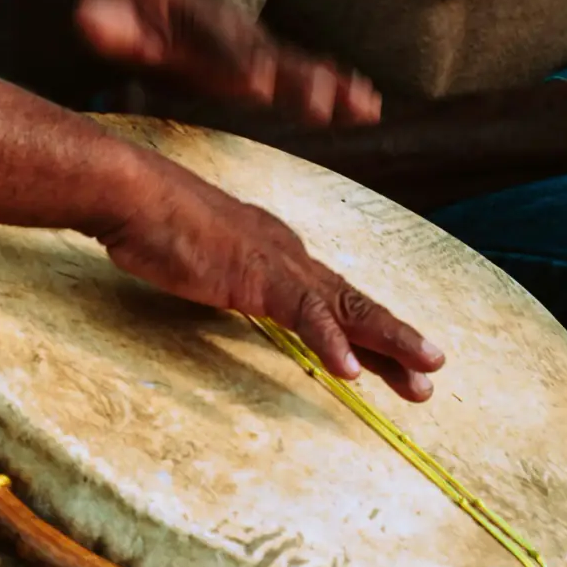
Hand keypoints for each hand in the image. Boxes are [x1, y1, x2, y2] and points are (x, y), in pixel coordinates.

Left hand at [76, 0, 381, 126]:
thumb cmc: (63, 11)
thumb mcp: (76, 9)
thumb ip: (97, 19)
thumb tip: (90, 15)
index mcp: (170, 11)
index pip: (206, 39)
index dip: (232, 61)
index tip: (258, 86)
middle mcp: (206, 21)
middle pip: (256, 48)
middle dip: (291, 75)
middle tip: (324, 102)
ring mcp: (220, 39)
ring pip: (279, 61)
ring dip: (321, 83)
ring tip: (364, 105)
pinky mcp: (228, 60)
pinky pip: (281, 71)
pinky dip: (321, 84)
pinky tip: (361, 105)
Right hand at [94, 151, 444, 400]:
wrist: (134, 193)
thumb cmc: (155, 223)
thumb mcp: (202, 259)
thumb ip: (225, 276)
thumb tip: (231, 290)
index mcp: (277, 252)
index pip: (332, 297)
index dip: (368, 329)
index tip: (395, 359)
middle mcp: (288, 254)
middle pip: (352, 303)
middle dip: (395, 339)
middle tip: (432, 372)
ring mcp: (276, 263)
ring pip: (347, 307)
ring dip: (389, 341)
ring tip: (423, 373)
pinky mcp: (257, 276)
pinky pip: (303, 313)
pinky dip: (329, 342)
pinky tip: (350, 370)